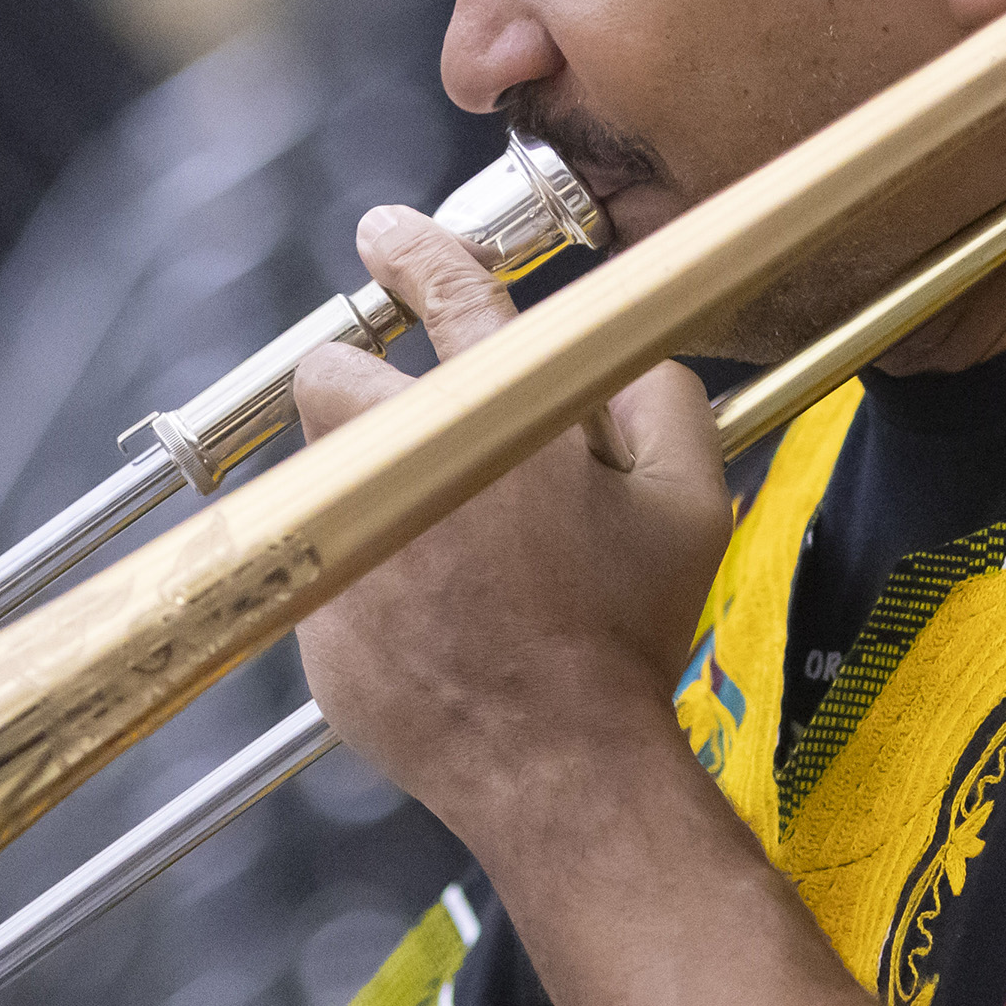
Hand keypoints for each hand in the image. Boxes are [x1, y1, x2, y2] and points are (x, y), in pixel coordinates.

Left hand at [290, 205, 728, 850]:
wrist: (562, 765)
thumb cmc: (625, 635)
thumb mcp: (689, 502)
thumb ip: (659, 398)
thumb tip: (619, 356)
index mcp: (497, 417)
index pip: (445, 292)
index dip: (415, 251)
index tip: (389, 239)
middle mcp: (403, 464)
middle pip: (329, 372)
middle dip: (359, 382)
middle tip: (412, 424)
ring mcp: (348, 542)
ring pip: (320, 476)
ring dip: (365, 486)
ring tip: (436, 546)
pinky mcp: (316, 618)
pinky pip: (323, 570)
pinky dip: (363, 579)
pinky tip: (429, 622)